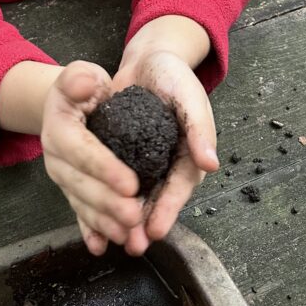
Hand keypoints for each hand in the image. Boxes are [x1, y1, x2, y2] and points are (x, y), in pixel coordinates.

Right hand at [41, 60, 143, 255]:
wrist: (69, 105)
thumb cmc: (81, 88)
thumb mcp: (80, 74)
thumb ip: (80, 78)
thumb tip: (85, 84)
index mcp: (57, 128)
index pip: (81, 150)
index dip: (104, 168)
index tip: (130, 182)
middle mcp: (55, 158)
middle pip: (80, 184)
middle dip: (108, 204)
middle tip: (134, 216)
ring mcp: (63, 177)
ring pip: (82, 204)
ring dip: (104, 222)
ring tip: (128, 235)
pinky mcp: (72, 190)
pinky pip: (80, 213)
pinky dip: (91, 230)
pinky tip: (102, 246)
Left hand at [112, 49, 218, 254]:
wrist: (148, 60)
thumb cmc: (174, 76)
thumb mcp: (189, 97)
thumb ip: (199, 128)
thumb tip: (211, 163)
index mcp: (189, 154)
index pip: (179, 187)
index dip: (168, 209)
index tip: (155, 230)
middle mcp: (168, 163)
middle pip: (157, 199)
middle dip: (146, 224)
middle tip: (133, 246)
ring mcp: (145, 162)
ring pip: (136, 196)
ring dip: (126, 219)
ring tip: (114, 241)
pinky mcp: (123, 156)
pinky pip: (116, 182)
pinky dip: (107, 200)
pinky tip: (94, 220)